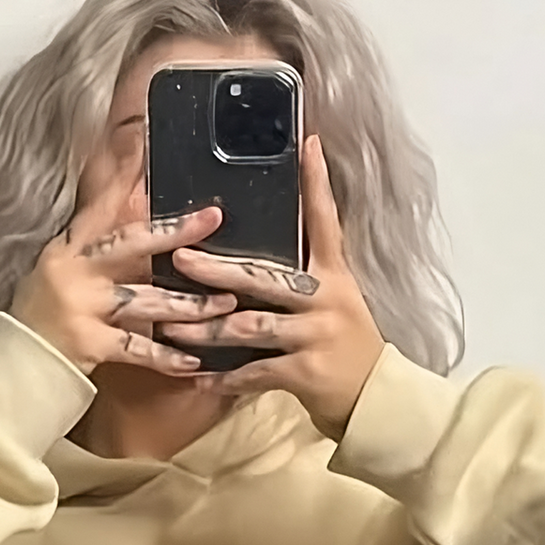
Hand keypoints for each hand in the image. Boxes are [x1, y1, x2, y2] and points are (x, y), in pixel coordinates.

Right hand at [10, 168, 237, 377]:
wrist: (17, 364)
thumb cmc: (41, 316)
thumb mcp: (60, 269)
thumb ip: (95, 245)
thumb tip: (130, 210)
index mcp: (68, 247)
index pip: (101, 204)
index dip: (124, 174)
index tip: (148, 142)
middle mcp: (75, 270)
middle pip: (132, 244)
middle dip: (175, 232)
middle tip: (213, 219)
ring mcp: (83, 306)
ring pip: (148, 301)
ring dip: (190, 306)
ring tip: (227, 304)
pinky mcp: (90, 343)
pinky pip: (138, 351)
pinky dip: (167, 359)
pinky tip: (194, 363)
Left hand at [159, 135, 386, 437]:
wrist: (374, 400)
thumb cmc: (345, 348)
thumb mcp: (334, 303)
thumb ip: (303, 279)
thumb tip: (255, 261)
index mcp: (334, 276)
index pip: (325, 221)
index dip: (317, 183)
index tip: (306, 144)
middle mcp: (325, 299)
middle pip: (266, 277)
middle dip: (219, 270)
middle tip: (181, 258)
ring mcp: (316, 336)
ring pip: (251, 327)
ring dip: (207, 330)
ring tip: (170, 327)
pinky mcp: (306, 372)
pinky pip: (256, 372)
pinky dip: (225, 377)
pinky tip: (198, 378)